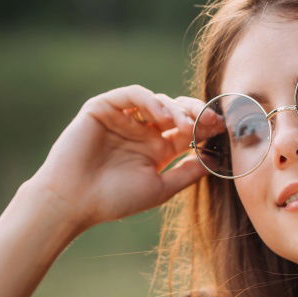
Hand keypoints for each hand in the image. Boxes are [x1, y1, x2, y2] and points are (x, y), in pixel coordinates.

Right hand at [24, 85, 219, 232]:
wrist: (74, 201)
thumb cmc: (114, 200)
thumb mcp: (160, 188)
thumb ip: (187, 173)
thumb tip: (216, 161)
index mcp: (158, 150)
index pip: (188, 131)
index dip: (206, 127)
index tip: (223, 129)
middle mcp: (143, 131)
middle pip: (177, 111)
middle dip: (197, 113)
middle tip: (211, 121)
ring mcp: (124, 118)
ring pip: (158, 101)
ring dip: (176, 110)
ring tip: (184, 126)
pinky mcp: (104, 108)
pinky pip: (133, 95)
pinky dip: (150, 100)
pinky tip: (161, 115)